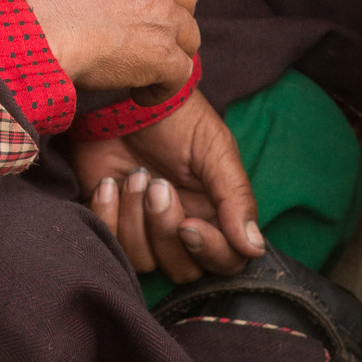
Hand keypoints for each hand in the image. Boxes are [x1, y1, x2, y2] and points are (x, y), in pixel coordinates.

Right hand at [8, 0, 198, 91]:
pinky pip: (180, 74)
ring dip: (169, 53)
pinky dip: (162, 88)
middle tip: (147, 41)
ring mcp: (163, 16)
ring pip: (188, 37)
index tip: (135, 15)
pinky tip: (139, 95)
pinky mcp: (162, 53)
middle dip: (170, 22)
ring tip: (143, 71)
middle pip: (184, 1)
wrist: (33, 23)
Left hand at [71, 91, 264, 281]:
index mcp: (213, 212)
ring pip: (143, 261)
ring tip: (135, 175)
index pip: (224, 262)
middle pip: (182, 269)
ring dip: (135, 218)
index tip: (189, 225)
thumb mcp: (213, 148)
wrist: (122, 92)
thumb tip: (254, 249)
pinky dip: (107, 215)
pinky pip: (107, 243)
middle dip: (165, 231)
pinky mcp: (108, 215)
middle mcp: (179, 224)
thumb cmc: (175, 116)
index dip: (209, 252)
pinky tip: (109, 182)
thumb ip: (235, 197)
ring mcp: (141, 223)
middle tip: (157, 184)